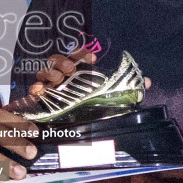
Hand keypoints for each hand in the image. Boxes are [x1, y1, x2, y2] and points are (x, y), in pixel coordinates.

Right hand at [23, 44, 149, 99]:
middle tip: (72, 70)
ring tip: (59, 80)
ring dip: (50, 73)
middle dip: (63, 61)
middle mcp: (63, 76)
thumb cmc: (95, 108)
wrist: (80, 129)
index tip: (94, 59)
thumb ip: (129, 88)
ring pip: (44, 71)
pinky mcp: (42, 98)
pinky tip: (39, 91)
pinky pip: (35, 88)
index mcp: (79, 70)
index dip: (83, 53)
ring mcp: (51, 86)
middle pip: (57, 59)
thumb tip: (148, 82)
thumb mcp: (113, 97)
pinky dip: (36, 87)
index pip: (78, 55)